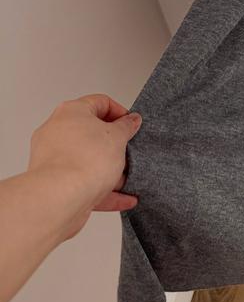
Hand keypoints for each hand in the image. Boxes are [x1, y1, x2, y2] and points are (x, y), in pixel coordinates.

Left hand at [27, 94, 142, 240]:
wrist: (60, 198)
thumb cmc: (83, 161)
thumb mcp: (118, 137)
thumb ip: (127, 126)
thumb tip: (131, 120)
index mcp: (71, 112)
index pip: (101, 102)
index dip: (120, 113)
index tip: (131, 125)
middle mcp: (58, 132)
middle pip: (92, 134)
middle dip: (114, 145)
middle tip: (128, 150)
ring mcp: (54, 159)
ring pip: (88, 161)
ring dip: (110, 170)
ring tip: (128, 178)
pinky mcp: (56, 184)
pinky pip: (84, 183)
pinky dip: (104, 190)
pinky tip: (124, 198)